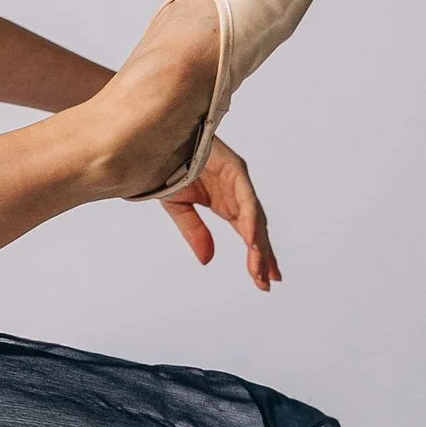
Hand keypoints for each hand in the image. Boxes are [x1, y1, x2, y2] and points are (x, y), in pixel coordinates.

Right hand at [159, 135, 279, 290]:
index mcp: (226, 202)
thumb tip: (208, 261)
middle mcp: (237, 193)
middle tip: (268, 282)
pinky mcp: (235, 170)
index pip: (248, 233)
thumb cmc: (167, 169)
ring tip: (260, 270)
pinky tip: (252, 241)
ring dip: (258, 245)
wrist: (156, 144)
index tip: (262, 280)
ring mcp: (238, 181)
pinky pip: (246, 200)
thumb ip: (195, 233)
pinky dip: (251, 221)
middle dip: (264, 256)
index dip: (257, 256)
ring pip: (255, 218)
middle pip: (257, 229)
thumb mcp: (180, 209)